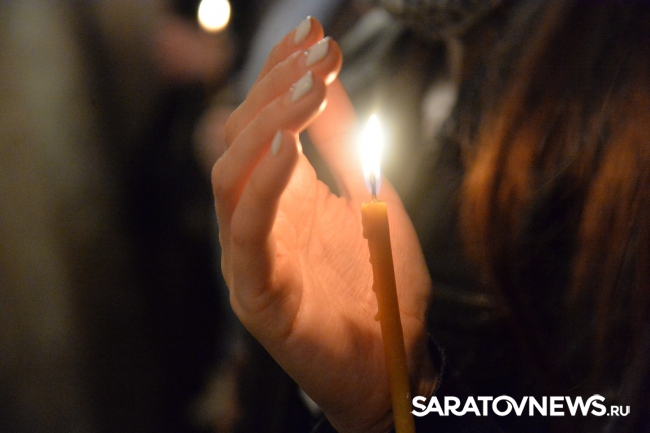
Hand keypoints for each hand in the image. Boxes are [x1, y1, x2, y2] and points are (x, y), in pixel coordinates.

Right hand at [212, 18, 434, 432]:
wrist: (389, 363)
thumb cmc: (381, 288)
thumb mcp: (374, 199)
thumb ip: (347, 147)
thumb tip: (331, 82)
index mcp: (285, 195)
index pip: (266, 121)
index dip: (283, 74)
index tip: (316, 33)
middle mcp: (260, 218)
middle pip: (242, 138)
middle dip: (277, 89)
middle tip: (318, 54)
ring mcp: (252, 253)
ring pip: (233, 176)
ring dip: (267, 126)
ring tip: (307, 88)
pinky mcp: (256, 291)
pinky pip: (249, 231)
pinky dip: (263, 186)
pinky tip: (287, 147)